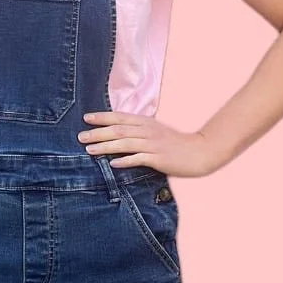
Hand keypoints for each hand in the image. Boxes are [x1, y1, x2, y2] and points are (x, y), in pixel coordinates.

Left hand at [77, 111, 213, 177]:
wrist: (200, 151)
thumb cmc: (177, 143)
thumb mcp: (157, 131)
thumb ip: (139, 131)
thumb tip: (119, 134)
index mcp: (146, 122)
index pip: (120, 117)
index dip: (102, 117)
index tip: (86, 118)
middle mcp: (147, 131)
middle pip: (118, 130)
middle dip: (98, 133)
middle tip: (81, 136)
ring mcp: (153, 144)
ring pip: (124, 144)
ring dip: (105, 146)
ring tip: (90, 150)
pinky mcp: (159, 158)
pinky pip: (139, 159)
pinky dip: (125, 161)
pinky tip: (113, 164)